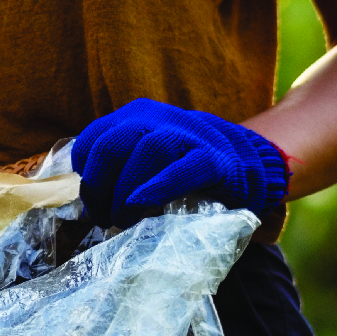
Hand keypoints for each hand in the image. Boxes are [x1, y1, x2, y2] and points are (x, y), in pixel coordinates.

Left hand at [72, 99, 288, 225]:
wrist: (250, 164)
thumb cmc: (185, 168)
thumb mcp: (146, 159)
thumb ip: (120, 166)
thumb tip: (88, 198)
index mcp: (135, 116)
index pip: (94, 137)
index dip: (86, 171)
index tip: (91, 200)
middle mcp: (157, 118)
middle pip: (113, 145)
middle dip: (100, 186)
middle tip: (103, 217)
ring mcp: (189, 134)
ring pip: (147, 151)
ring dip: (125, 191)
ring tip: (122, 219)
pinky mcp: (215, 159)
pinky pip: (183, 168)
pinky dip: (158, 186)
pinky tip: (142, 205)